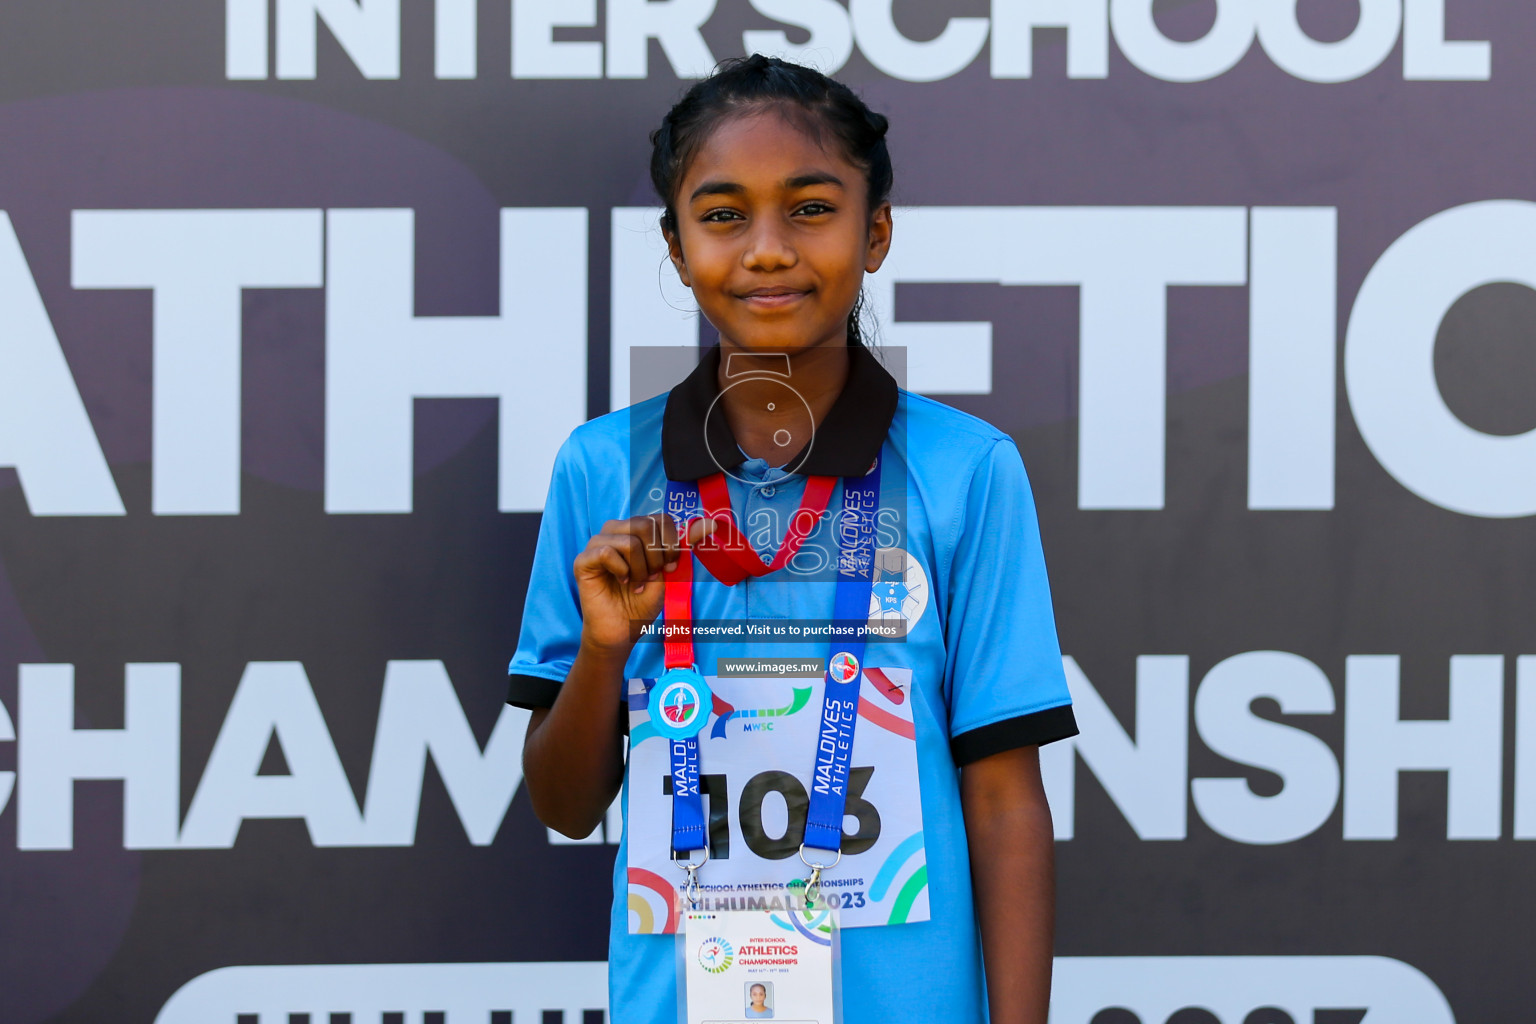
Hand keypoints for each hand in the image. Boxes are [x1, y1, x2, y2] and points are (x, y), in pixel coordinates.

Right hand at [574, 513, 715, 652]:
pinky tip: (621, 582)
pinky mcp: (583, 560)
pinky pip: (606, 552)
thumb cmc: (643, 601)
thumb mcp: (669, 570)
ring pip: (628, 540)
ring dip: (640, 568)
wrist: (623, 631)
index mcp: (635, 530)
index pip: (660, 519)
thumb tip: (711, 523)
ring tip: (636, 583)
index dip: (671, 544)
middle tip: (651, 577)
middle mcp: (615, 531)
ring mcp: (597, 544)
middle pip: (645, 525)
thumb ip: (684, 545)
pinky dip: (621, 571)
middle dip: (656, 557)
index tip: (670, 567)